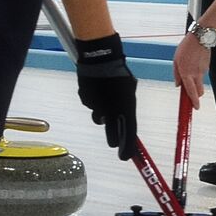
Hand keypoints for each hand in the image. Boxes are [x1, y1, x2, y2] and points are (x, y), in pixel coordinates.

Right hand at [75, 33, 137, 159]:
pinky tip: (97, 92)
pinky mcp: (86, 100)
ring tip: (106, 102)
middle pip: (112, 136)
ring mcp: (96, 107)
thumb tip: (125, 114)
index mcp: (125, 109)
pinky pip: (92, 106)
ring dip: (103, 116)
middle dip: (114, 138)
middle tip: (115, 139)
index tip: (126, 157)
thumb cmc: (120, 72)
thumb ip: (127, 106)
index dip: (128, 148)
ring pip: (100, 119)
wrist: (100, 58)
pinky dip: (95, 103)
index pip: (129, 135)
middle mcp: (110, 112)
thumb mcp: (129, 90)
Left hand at [173, 34, 210, 108]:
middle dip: (196, 96)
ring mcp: (202, 71)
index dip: (193, 101)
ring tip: (189, 70)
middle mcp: (195, 74)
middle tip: (192, 96)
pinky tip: (194, 63)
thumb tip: (177, 84)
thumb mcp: (176, 60)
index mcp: (186, 73)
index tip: (195, 107)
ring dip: (196, 83)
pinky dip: (198, 73)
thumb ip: (176, 74)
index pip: (191, 91)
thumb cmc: (186, 47)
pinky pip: (202, 74)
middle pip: (199, 92)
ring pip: (200, 83)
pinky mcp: (207, 67)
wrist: (201, 38)